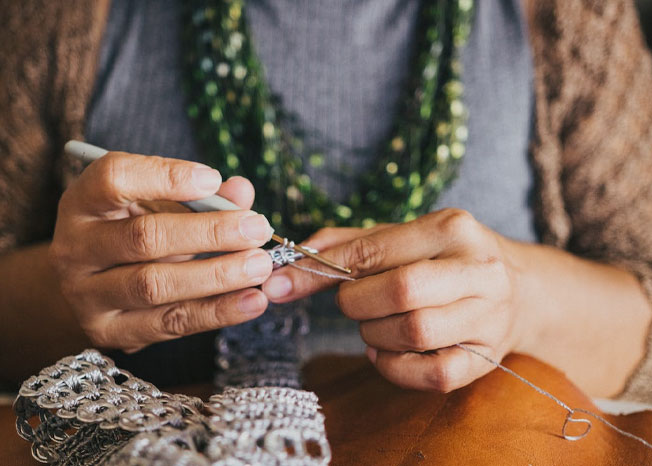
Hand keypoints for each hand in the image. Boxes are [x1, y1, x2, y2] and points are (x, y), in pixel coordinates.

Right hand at [49, 151, 273, 351]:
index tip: (213, 179)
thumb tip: (242, 192)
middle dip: (209, 232)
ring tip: (260, 265)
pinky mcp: (109, 332)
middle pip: (144, 237)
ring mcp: (86, 295)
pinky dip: (216, 312)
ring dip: (217, 275)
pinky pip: (170, 322)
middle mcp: (75, 248)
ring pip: (155, 285)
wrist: (93, 286)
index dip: (166, 177)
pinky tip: (252, 301)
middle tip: (256, 228)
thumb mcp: (158, 205)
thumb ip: (200, 195)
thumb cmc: (133, 232)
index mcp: (82, 202)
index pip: (114, 178)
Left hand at [263, 209, 525, 391]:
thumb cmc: (443, 259)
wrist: (520, 289)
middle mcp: (478, 269)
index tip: (285, 282)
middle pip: (400, 291)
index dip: (323, 269)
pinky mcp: (487, 358)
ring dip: (374, 334)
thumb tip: (292, 262)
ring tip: (373, 324)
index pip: (375, 250)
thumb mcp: (402, 237)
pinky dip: (394, 368)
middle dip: (356, 302)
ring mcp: (488, 316)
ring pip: (414, 332)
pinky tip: (385, 351)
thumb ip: (347, 244)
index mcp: (452, 228)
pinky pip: (431, 375)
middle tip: (350, 303)